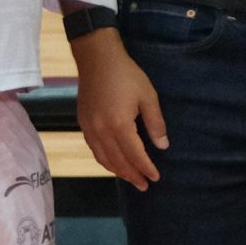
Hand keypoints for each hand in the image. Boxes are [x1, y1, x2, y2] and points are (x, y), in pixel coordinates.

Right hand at [73, 32, 166, 190]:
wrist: (97, 59)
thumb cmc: (126, 75)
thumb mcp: (148, 96)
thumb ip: (155, 123)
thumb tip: (162, 146)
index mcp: (119, 125)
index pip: (134, 155)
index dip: (145, 168)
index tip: (155, 178)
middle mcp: (101, 131)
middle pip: (117, 161)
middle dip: (132, 175)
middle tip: (145, 186)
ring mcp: (89, 128)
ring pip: (103, 158)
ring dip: (118, 171)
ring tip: (131, 178)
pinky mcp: (83, 124)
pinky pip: (94, 150)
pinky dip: (105, 160)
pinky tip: (114, 162)